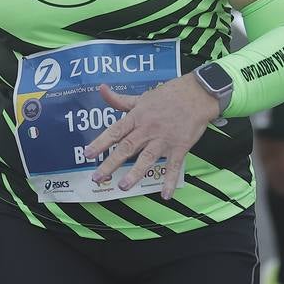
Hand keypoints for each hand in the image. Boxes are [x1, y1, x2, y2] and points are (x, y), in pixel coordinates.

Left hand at [82, 75, 219, 199]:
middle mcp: (148, 129)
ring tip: (123, 186)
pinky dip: (169, 180)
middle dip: (111, 164)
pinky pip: (174, 166)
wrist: (196, 95)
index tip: (87, 154)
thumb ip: (120, 99)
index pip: (115, 131)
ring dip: (135, 173)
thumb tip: (101, 89)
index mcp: (137, 117)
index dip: (100, 143)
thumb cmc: (168, 95)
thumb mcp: (142, 97)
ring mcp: (164, 139)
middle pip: (127, 148)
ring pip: (147, 158)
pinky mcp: (179, 147)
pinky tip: (165, 195)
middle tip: (97, 178)